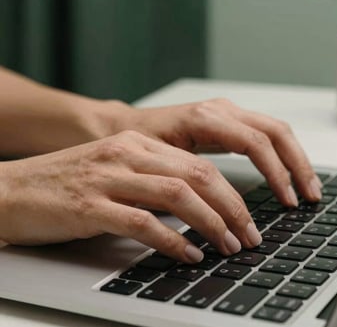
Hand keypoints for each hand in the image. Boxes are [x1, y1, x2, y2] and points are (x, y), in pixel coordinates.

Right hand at [0, 130, 262, 262]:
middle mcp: (126, 155)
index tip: (245, 218)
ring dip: (210, 224)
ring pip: (177, 195)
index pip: (198, 164)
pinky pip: (143, 222)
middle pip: (197, 176)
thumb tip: (195, 207)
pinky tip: (188, 255)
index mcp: (136, 144)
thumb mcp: (116, 170)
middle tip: (248, 236)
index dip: (230, 193)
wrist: (11, 189)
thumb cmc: (67, 182)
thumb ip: (153, 181)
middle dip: (231, 208)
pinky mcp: (90, 206)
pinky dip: (172, 241)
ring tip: (228, 246)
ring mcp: (108, 178)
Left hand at [108, 98, 321, 205]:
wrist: (125, 127)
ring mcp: (225, 112)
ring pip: (274, 130)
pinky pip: (263, 133)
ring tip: (307, 187)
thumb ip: (191, 181)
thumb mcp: (161, 163)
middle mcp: (221, 110)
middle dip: (297, 164)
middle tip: (310, 196)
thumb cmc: (138, 144)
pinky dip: (280, 153)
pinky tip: (285, 173)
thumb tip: (220, 212)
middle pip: (275, 132)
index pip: (256, 143)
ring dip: (294, 158)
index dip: (277, 173)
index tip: (288, 201)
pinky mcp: (226, 120)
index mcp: (205, 119)